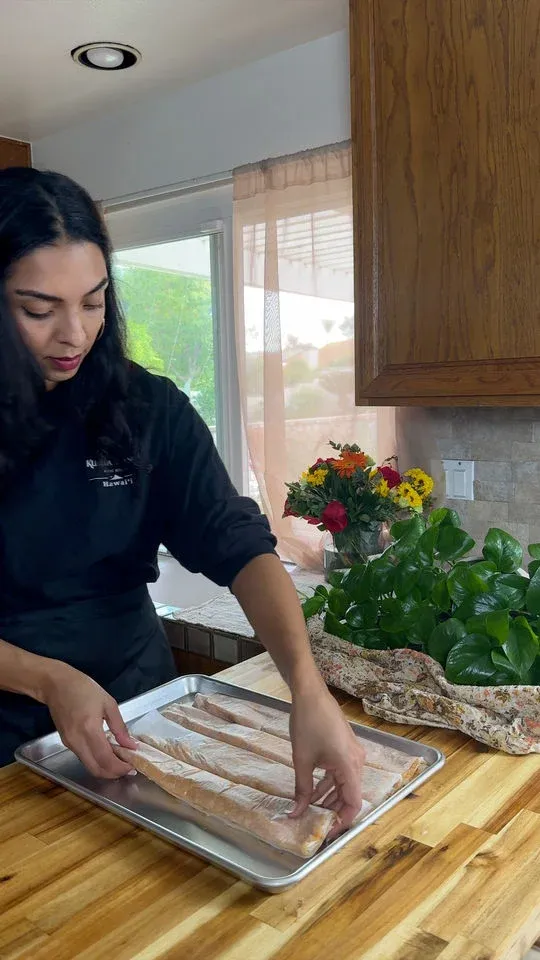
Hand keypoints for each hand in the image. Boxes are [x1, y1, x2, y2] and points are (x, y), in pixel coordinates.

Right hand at [43, 662, 136, 778]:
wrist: (56, 684)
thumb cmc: (83, 688)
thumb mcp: (108, 703)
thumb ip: (120, 726)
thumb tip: (131, 745)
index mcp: (90, 729)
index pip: (106, 760)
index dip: (120, 768)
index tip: (133, 766)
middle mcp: (77, 741)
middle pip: (96, 770)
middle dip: (114, 774)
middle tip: (128, 768)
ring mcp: (69, 744)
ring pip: (89, 766)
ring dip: (106, 768)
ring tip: (120, 760)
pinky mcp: (66, 743)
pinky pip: (84, 758)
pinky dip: (97, 761)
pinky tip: (107, 753)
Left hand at [289, 682, 363, 829]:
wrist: (310, 693)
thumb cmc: (307, 723)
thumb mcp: (302, 759)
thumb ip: (302, 789)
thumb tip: (296, 813)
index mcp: (349, 765)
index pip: (353, 803)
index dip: (341, 822)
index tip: (326, 833)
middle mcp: (356, 761)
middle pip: (350, 796)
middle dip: (333, 812)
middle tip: (315, 825)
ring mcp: (352, 754)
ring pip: (345, 786)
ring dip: (330, 799)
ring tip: (311, 811)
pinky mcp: (345, 749)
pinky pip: (341, 774)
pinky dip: (329, 785)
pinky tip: (314, 793)